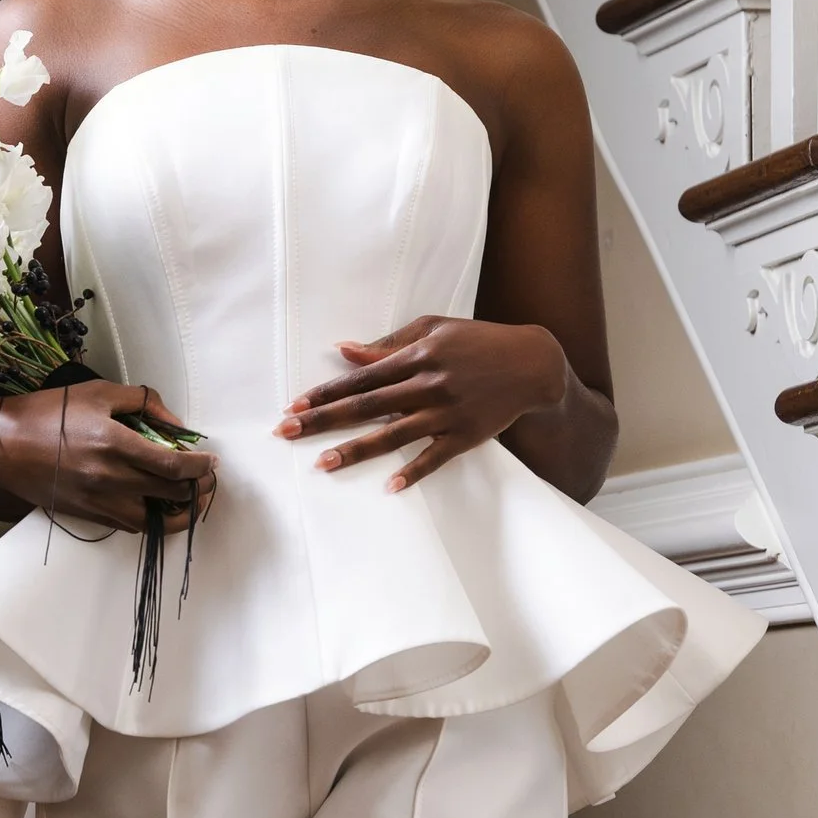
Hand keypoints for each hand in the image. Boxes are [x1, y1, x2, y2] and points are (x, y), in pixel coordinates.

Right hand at [0, 382, 214, 535]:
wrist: (3, 447)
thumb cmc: (48, 414)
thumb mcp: (99, 393)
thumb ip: (144, 403)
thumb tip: (176, 425)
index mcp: (114, 443)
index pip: (174, 466)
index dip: (200, 468)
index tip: (211, 463)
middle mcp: (110, 478)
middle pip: (171, 495)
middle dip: (198, 489)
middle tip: (207, 480)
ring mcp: (99, 502)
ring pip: (155, 520)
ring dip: (179, 512)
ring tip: (189, 500)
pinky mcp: (89, 515)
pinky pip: (131, 525)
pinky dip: (151, 518)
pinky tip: (157, 505)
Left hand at [276, 317, 571, 490]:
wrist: (530, 364)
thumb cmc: (476, 342)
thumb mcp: (433, 330)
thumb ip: (387, 344)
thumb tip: (344, 350)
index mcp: (416, 356)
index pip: (361, 378)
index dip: (326, 393)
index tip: (295, 405)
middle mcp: (427, 385)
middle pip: (366, 406)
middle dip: (323, 420)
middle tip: (287, 432)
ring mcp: (446, 413)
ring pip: (392, 435)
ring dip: (355, 450)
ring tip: (323, 463)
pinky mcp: (465, 436)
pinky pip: (434, 458)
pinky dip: (413, 472)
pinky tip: (390, 487)